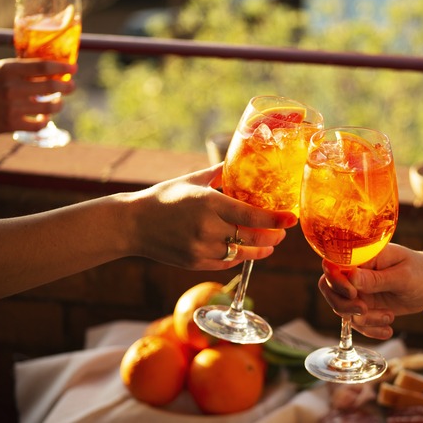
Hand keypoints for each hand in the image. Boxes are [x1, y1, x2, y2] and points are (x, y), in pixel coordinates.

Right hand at [0, 58, 75, 136]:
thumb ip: (15, 70)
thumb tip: (42, 69)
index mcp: (7, 69)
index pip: (44, 67)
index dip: (63, 68)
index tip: (73, 69)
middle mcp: (11, 87)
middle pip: (52, 87)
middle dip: (67, 87)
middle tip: (71, 87)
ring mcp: (12, 106)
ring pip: (49, 107)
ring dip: (58, 105)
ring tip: (58, 103)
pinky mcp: (10, 124)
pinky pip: (39, 125)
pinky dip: (44, 121)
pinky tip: (44, 118)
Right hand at [125, 164, 298, 270]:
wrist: (132, 224)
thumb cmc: (163, 197)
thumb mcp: (192, 179)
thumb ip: (220, 172)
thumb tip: (241, 159)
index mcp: (208, 203)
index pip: (251, 216)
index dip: (276, 219)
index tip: (291, 219)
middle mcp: (206, 227)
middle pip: (251, 238)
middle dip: (273, 237)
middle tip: (282, 233)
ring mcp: (200, 248)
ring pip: (241, 253)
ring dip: (260, 251)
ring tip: (269, 245)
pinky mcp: (194, 263)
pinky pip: (225, 262)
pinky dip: (238, 257)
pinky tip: (245, 251)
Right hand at [318, 243, 422, 339]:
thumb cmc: (422, 272)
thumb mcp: (402, 276)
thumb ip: (376, 278)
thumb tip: (350, 277)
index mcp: (363, 257)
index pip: (334, 266)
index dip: (336, 282)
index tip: (354, 294)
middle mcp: (356, 273)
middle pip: (330, 290)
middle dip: (344, 305)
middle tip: (364, 310)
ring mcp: (360, 291)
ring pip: (343, 310)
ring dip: (365, 320)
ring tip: (390, 317)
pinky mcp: (366, 307)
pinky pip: (357, 322)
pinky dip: (371, 330)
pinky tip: (388, 330)